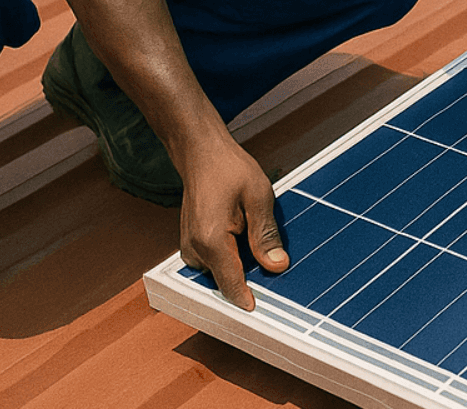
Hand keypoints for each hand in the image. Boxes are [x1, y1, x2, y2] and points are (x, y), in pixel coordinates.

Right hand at [176, 136, 289, 309]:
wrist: (200, 153)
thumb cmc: (228, 169)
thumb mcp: (258, 196)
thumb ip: (266, 235)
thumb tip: (277, 266)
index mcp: (211, 239)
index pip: (231, 284)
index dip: (250, 300)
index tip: (267, 314)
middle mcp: (195, 249)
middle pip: (226, 283)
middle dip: (249, 281)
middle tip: (273, 271)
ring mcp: (189, 249)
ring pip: (220, 274)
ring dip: (240, 268)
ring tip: (257, 246)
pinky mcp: (191, 246)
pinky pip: (214, 264)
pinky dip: (231, 260)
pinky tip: (244, 241)